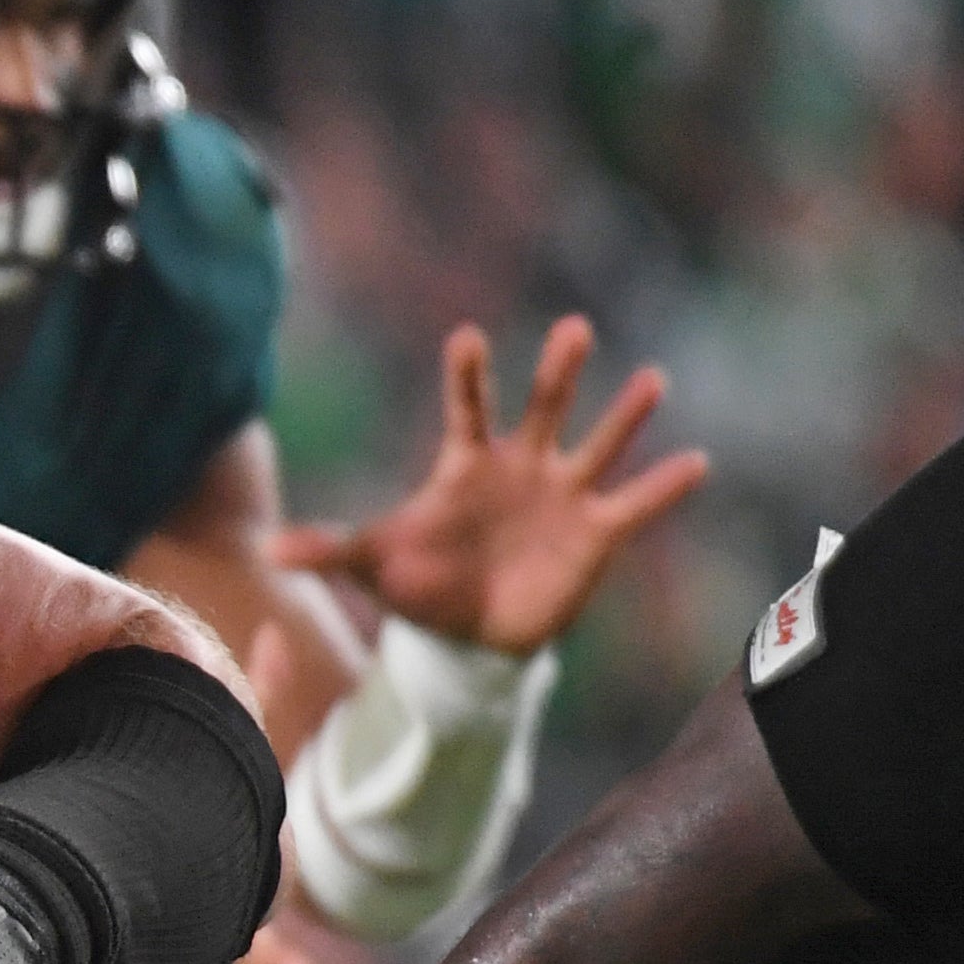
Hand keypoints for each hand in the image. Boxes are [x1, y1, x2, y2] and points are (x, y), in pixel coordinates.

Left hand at [276, 316, 707, 656]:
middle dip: (559, 371)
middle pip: (543, 408)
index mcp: (466, 464)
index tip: (465, 336)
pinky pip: (636, 505)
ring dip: (625, 416)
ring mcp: (563, 496)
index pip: (466, 408)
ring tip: (652, 379)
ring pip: (598, 445)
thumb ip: (328, 550)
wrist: (468, 635)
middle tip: (574, 328)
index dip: (466, 375)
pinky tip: (695, 462)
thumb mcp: (371, 565)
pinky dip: (665, 486)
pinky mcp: (596, 534)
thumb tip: (268, 553)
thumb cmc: (420, 584)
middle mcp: (522, 467)